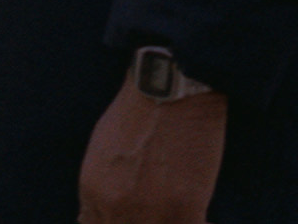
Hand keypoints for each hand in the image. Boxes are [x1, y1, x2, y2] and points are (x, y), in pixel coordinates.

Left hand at [78, 82, 224, 223]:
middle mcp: (116, 208)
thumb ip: (101, 187)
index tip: (133, 219)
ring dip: (169, 222)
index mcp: (94, 192)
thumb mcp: (103, 148)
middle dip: (143, 222)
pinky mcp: (185, 211)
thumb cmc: (138, 109)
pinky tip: (203, 217)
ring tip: (178, 212)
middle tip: (160, 211)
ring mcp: (150, 213)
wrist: (169, 87)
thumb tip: (103, 210)